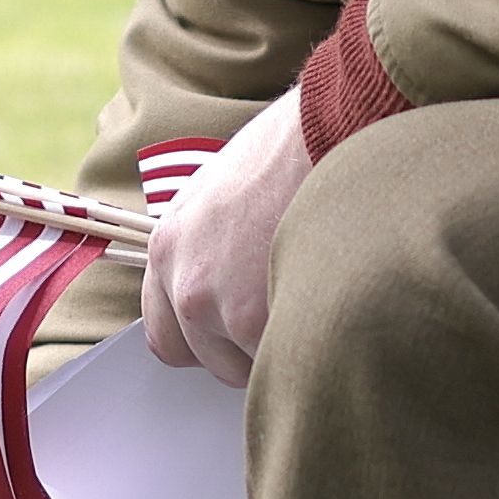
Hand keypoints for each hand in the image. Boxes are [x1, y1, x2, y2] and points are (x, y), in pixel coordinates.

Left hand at [144, 92, 319, 383]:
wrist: (332, 130)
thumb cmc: (291, 151)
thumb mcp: (222, 193)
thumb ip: (209, 249)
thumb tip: (226, 285)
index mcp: (168, 248)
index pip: (166, 334)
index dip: (207, 340)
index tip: (235, 333)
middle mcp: (184, 284)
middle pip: (207, 360)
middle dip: (246, 351)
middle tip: (283, 313)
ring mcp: (221, 310)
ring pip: (250, 368)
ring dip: (279, 349)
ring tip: (311, 298)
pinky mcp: (261, 325)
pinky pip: (283, 361)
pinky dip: (307, 344)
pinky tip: (328, 303)